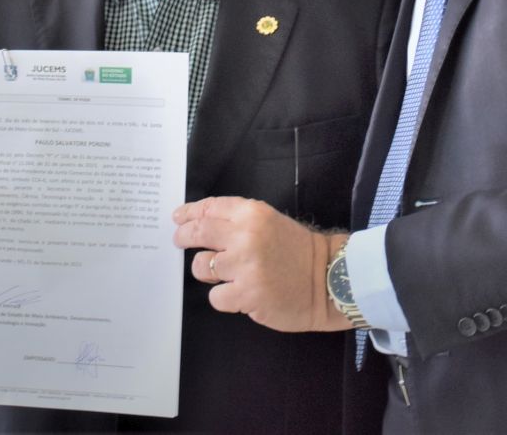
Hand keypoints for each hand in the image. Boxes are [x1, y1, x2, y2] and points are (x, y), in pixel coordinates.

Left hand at [172, 197, 346, 332]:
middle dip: (183, 236)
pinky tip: (240, 293)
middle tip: (180, 240)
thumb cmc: (297, 251)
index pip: (208, 208)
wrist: (328, 280)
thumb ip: (238, 221)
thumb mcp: (271, 222)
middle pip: (197, 233)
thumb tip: (198, 223)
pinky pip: (215, 296)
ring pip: (200, 266)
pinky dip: (224, 297)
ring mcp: (246, 266)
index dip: (188, 213)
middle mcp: (246, 235)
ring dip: (208, 271)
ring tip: (225, 274)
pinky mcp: (247, 295)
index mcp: (253, 213)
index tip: (178, 218)